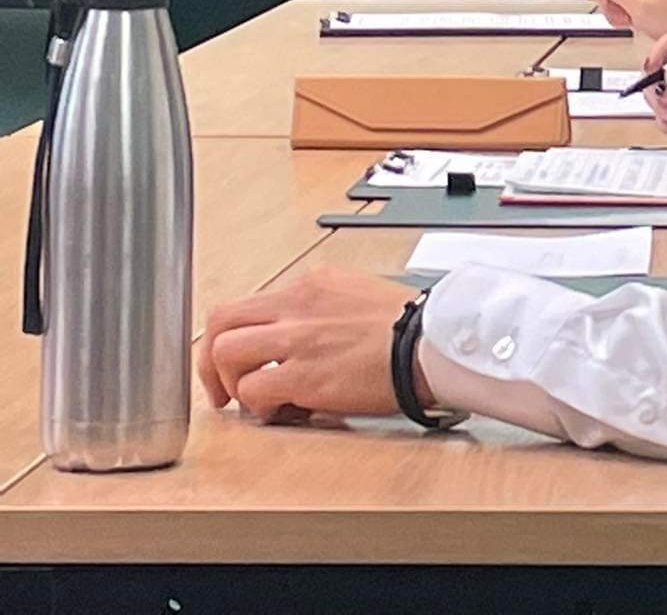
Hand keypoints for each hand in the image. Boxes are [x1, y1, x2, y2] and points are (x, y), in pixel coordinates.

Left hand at [199, 268, 409, 422]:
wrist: (428, 344)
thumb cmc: (405, 327)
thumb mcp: (356, 293)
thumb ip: (319, 307)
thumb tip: (298, 332)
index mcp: (310, 284)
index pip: (249, 303)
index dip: (233, 337)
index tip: (237, 360)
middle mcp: (296, 304)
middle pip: (221, 320)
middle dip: (210, 357)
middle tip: (222, 385)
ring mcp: (296, 338)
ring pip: (225, 352)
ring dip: (230, 382)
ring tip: (250, 400)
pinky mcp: (303, 374)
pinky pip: (253, 390)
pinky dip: (258, 407)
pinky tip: (280, 411)